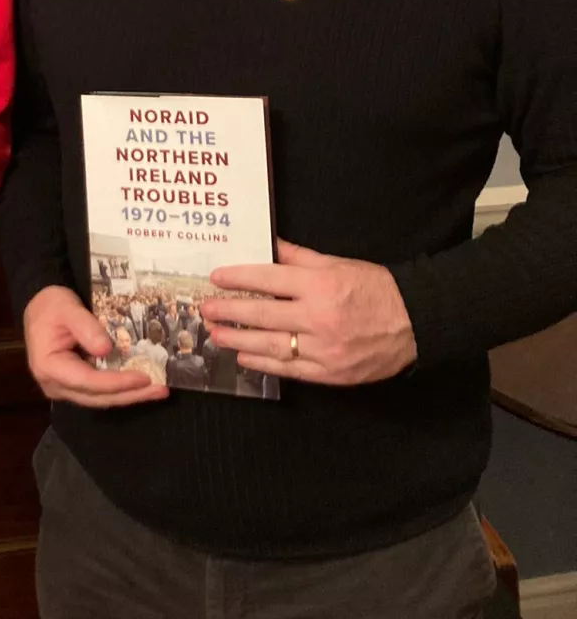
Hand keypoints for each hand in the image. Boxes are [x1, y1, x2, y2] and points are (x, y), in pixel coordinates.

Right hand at [23, 285, 168, 408]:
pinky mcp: (74, 385)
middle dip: (131, 395)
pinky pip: (99, 392)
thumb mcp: (66, 307)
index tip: (144, 377)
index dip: (117, 382)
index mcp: (49, 367)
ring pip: (100, 399)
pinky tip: (140, 385)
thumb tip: (106, 349)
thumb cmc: (51, 305)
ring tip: (158, 390)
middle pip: (97, 397)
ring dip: (129, 395)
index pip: (88, 381)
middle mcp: (55, 385)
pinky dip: (120, 389)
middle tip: (160, 390)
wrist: (39, 306)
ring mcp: (64, 388)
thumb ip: (85, 326)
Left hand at [201, 239, 416, 385]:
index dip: (239, 278)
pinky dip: (264, 364)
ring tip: (216, 334)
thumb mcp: (337, 264)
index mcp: (320, 285)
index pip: (269, 279)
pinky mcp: (331, 374)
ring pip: (272, 345)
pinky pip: (290, 370)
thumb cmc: (375, 288)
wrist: (414, 324)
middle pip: (263, 314)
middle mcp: (319, 317)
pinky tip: (244, 357)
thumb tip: (267, 244)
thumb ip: (299, 257)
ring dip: (239, 340)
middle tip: (205, 308)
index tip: (216, 278)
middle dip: (230, 311)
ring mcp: (324, 349)